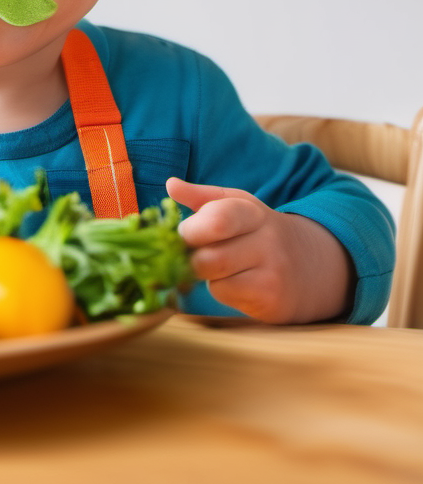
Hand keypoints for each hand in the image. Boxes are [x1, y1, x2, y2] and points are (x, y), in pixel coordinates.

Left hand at [166, 177, 352, 323]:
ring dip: (206, 275)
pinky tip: (235, 282)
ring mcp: (273, 272)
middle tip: (199, 253)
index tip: (186, 234)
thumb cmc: (257, 231)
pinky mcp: (273, 300)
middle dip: (192, 257)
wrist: (311, 265)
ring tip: (219, 267)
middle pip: (207, 257)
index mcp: (251, 212)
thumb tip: (171, 184)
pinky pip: (225, 295)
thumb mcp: (236, 206)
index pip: (217, 220)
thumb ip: (202, 196)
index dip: (190, 230)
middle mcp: (267, 240)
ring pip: (213, 278)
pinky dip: (221, 290)